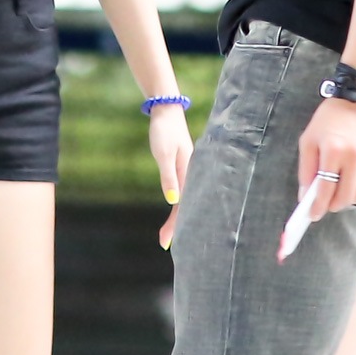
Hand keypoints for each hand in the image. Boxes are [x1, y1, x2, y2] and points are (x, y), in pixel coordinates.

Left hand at [151, 104, 193, 250]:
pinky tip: (175, 209)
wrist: (166, 110)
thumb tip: (172, 201)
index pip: (183, 204)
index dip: (176, 224)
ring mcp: (188, 169)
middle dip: (178, 225)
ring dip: (178, 216)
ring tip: (168, 234)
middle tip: (164, 244)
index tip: (166, 242)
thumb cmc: (164, 130)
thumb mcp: (163, 153)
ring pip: (186, 198)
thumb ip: (168, 176)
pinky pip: (183, 190)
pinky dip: (178, 203)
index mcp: (189, 171)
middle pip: (187, 204)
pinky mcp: (183, 166)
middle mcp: (192, 172)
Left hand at [297, 96, 355, 220]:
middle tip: (326, 203)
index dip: (318, 206)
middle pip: (345, 197)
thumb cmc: (330, 118)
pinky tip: (354, 184)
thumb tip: (305, 197)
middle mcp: (355, 156)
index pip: (325, 189)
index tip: (313, 215)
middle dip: (333, 205)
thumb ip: (306, 169)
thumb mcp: (309, 139)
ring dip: (348, 199)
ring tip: (340, 192)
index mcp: (333, 150)